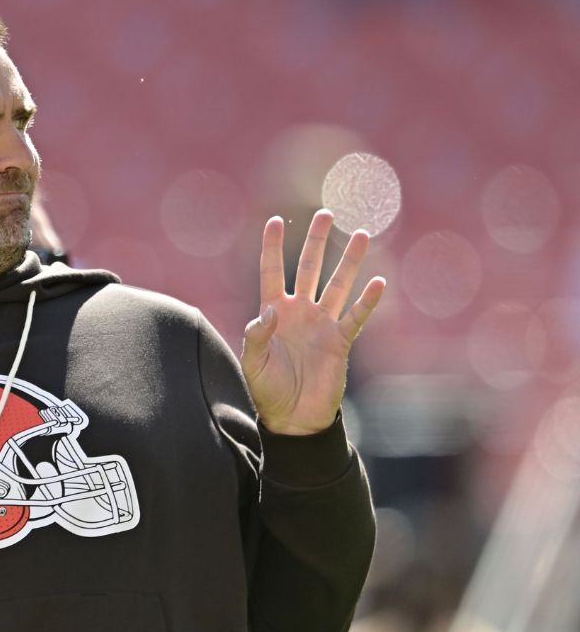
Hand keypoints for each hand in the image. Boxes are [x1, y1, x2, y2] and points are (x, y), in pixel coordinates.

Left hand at [240, 210, 385, 435]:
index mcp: (273, 312)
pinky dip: (367, 301)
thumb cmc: (267, 389)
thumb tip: (270, 309)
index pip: (271, 271)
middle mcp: (299, 312)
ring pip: (337, 285)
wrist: (293, 417)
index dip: (272, 247)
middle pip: (308, 268)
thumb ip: (257, 334)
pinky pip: (356, 316)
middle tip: (325, 214)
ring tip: (361, 234)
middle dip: (316, 242)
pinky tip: (378, 281)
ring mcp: (322, 324)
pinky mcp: (340, 341)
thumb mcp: (253, 362)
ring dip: (349, 261)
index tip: (274, 221)